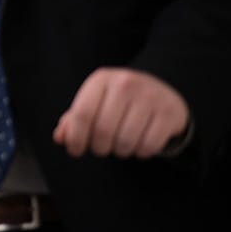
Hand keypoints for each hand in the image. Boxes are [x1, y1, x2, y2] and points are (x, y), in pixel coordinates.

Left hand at [52, 67, 188, 158]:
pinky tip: (139, 144)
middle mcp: (126, 83)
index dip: (75, 138)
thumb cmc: (117, 101)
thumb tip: (60, 138)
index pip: (81, 114)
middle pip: (103, 130)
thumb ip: (74, 120)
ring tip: (120, 145)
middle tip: (101, 149)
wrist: (160, 91)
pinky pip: (149, 146)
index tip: (75, 151)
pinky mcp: (170, 113)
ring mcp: (151, 97)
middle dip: (98, 148)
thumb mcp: (94, 103)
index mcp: (102, 79)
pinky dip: (141, 153)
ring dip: (120, 152)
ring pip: (126, 141)